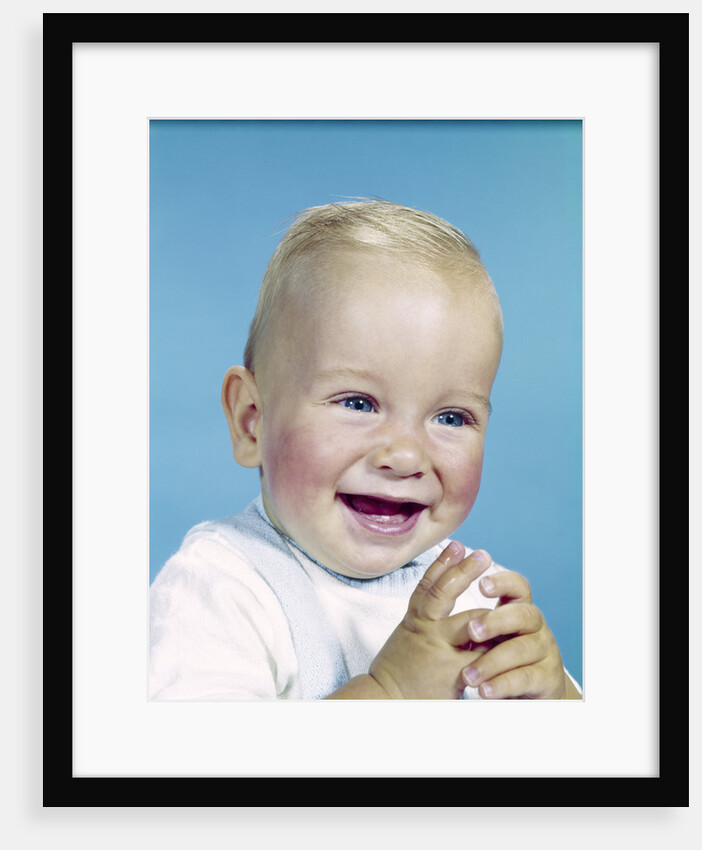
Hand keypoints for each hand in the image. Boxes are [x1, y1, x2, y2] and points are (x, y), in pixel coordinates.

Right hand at [367, 541, 494, 698]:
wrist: (386, 700)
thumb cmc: (400, 666)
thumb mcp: (408, 633)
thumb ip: (426, 615)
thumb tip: (447, 587)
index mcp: (415, 620)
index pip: (428, 585)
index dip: (443, 563)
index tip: (456, 545)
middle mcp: (426, 631)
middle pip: (444, 593)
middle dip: (464, 572)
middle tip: (482, 555)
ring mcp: (440, 652)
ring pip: (472, 623)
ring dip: (491, 614)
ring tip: (508, 598)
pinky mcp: (454, 675)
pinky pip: (482, 657)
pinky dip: (495, 648)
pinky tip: (509, 638)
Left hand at [461, 570, 574, 698]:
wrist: (528, 695)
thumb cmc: (501, 658)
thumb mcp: (489, 637)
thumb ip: (473, 621)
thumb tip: (435, 605)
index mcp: (518, 609)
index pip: (517, 587)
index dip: (502, 582)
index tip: (481, 585)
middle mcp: (535, 626)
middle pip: (523, 614)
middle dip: (496, 621)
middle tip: (471, 631)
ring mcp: (544, 652)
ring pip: (521, 649)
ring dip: (491, 661)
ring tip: (467, 676)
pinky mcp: (547, 678)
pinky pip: (525, 678)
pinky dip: (502, 684)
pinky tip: (484, 691)